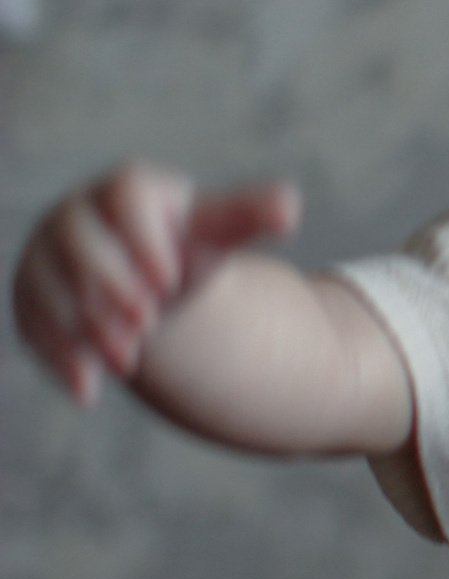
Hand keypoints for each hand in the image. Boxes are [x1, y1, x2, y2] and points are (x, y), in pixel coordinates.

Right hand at [11, 160, 299, 402]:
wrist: (147, 287)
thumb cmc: (184, 251)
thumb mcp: (218, 233)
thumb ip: (248, 214)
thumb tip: (288, 204)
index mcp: (126, 188)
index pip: (126, 194)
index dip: (145, 238)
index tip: (170, 280)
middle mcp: (75, 214)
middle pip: (79, 240)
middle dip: (111, 284)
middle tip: (149, 323)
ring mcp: (43, 254)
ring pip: (48, 285)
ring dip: (85, 326)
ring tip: (129, 361)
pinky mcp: (29, 296)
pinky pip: (32, 324)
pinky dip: (60, 357)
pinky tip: (88, 391)